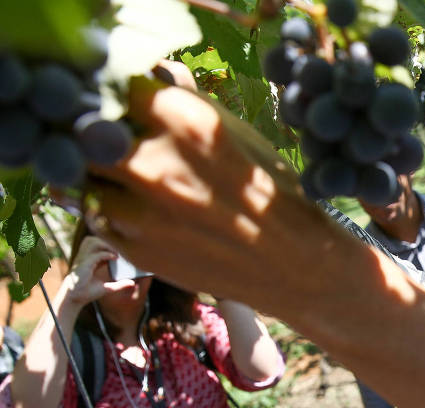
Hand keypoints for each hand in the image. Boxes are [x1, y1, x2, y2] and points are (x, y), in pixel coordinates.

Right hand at [63, 235, 135, 308]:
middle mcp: (85, 258)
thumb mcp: (107, 288)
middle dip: (106, 242)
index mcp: (89, 261)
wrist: (75, 299)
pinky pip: (97, 254)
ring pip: (92, 242)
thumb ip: (119, 284)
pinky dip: (107, 254)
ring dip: (106, 245)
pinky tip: (115, 258)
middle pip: (93, 240)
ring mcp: (83, 259)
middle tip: (119, 250)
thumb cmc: (88, 293)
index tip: (120, 252)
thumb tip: (132, 283)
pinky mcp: (84, 264)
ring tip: (116, 252)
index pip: (98, 247)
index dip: (109, 247)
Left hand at [85, 78, 339, 316]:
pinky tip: (139, 210)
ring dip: (98, 173)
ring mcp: (139, 210)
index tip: (124, 106)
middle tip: (116, 142)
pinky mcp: (135, 248)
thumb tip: (157, 77)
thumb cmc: (270, 190)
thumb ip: (189, 103)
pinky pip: (97, 216)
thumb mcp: (238, 133)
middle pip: (86, 132)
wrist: (290, 260)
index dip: (115, 96)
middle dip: (97, 134)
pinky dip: (108, 208)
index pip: (113, 88)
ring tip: (128, 179)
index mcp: (183, 122)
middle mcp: (152, 163)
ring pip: (82, 177)